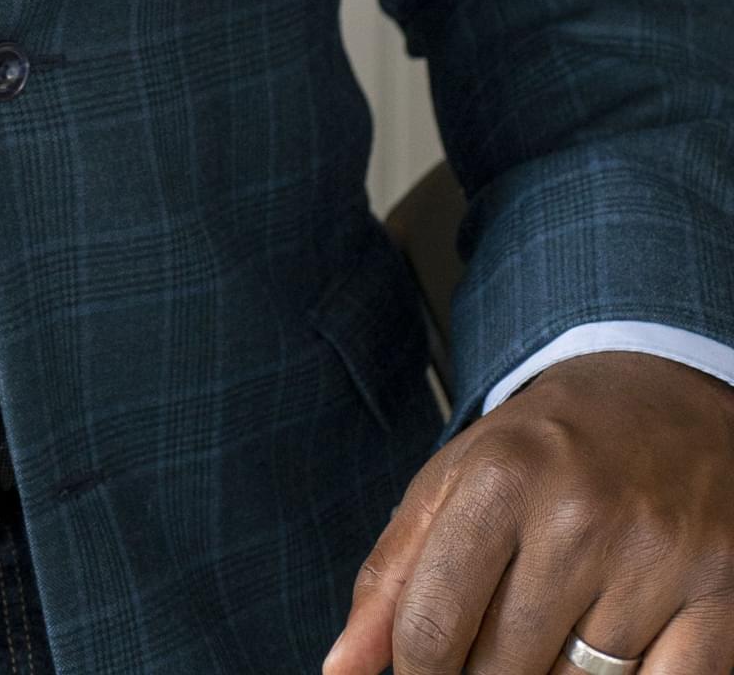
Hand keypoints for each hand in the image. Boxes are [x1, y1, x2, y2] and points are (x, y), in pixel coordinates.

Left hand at [324, 351, 733, 674]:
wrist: (667, 390)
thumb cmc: (550, 446)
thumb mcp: (457, 479)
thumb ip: (394, 575)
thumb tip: (340, 671)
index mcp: (501, 475)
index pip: (431, 629)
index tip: (424, 674)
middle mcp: (580, 514)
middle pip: (501, 672)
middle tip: (498, 645)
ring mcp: (656, 559)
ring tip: (556, 636)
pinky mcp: (720, 598)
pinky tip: (615, 659)